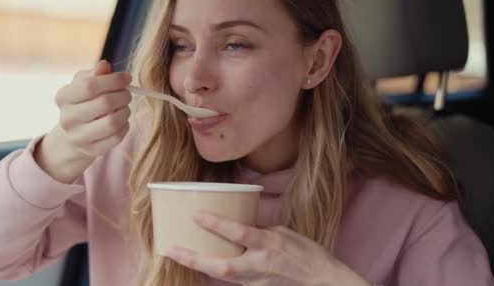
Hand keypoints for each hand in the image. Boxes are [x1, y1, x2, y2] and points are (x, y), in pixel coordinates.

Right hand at [35, 60, 131, 182]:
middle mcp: (67, 118)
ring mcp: (78, 137)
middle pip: (105, 103)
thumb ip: (95, 73)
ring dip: (125, 111)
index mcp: (63, 97)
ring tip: (124, 107)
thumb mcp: (84, 83)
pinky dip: (125, 126)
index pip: (90, 85)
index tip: (127, 78)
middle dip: (123, 95)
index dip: (113, 80)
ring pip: (112, 122)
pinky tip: (122, 120)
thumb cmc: (83, 101)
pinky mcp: (92, 150)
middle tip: (127, 93)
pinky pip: (117, 137)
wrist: (74, 134)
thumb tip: (104, 65)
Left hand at [166, 212, 371, 285]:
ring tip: (177, 254)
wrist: (322, 282)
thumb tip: (237, 226)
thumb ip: (258, 231)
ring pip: (221, 276)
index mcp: (269, 244)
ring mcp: (256, 280)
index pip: (239, 233)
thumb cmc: (307, 253)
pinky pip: (231, 279)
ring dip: (198, 265)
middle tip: (171, 249)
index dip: (216, 224)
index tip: (197, 214)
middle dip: (194, 258)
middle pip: (221, 266)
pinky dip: (214, 271)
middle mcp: (259, 264)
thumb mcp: (283, 232)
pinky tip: (201, 263)